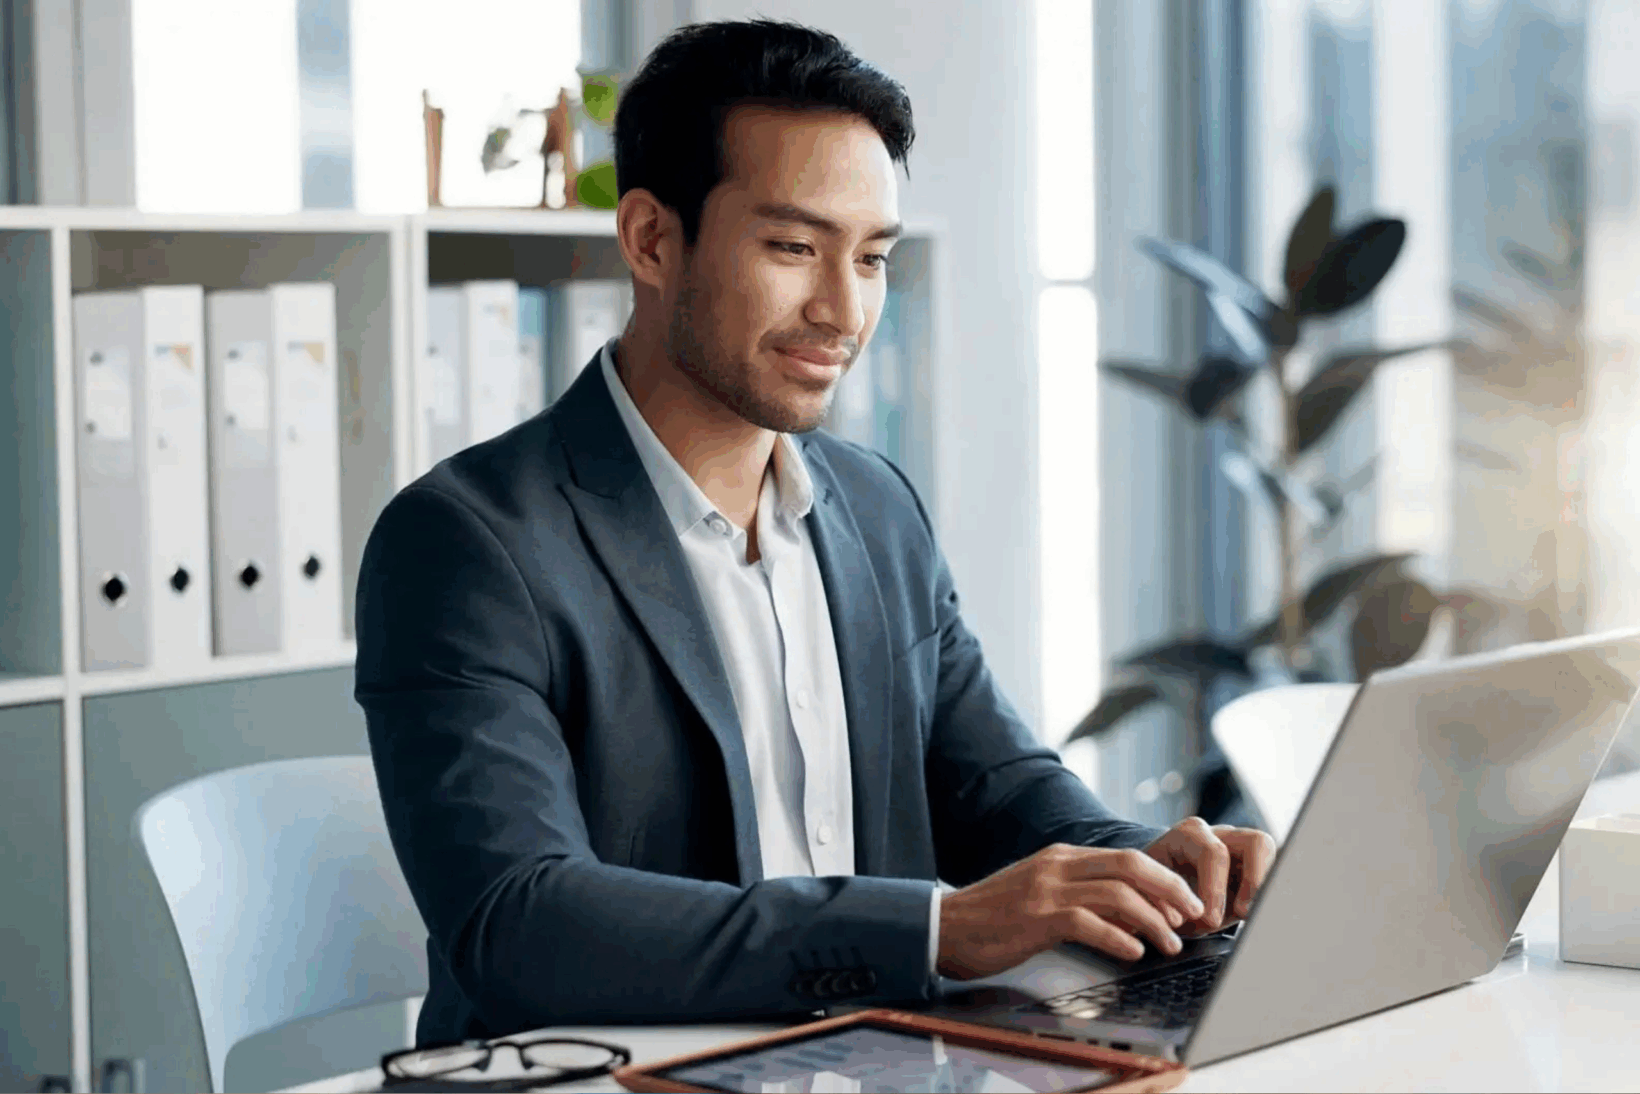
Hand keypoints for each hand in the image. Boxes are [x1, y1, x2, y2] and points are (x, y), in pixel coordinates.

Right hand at [936, 843, 1207, 978]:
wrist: (945, 927)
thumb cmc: (994, 918)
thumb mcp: (1041, 896)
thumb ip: (1082, 897)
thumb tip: (1133, 915)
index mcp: (1061, 857)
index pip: (1126, 858)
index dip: (1163, 880)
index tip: (1185, 904)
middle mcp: (1057, 865)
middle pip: (1131, 865)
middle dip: (1171, 890)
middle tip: (1193, 915)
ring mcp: (1046, 888)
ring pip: (1117, 893)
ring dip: (1153, 920)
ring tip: (1171, 944)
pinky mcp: (1036, 916)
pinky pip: (1088, 922)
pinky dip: (1118, 937)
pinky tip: (1133, 952)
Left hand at [1144, 818, 1275, 934]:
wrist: (1154, 886)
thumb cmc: (1152, 890)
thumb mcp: (1151, 894)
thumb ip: (1164, 904)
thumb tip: (1183, 919)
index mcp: (1187, 836)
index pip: (1213, 853)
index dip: (1215, 889)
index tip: (1209, 919)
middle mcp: (1218, 835)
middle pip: (1256, 842)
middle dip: (1255, 881)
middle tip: (1243, 913)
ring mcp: (1238, 846)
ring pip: (1270, 854)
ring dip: (1265, 886)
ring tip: (1252, 914)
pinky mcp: (1252, 864)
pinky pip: (1272, 873)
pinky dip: (1267, 894)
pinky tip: (1256, 914)